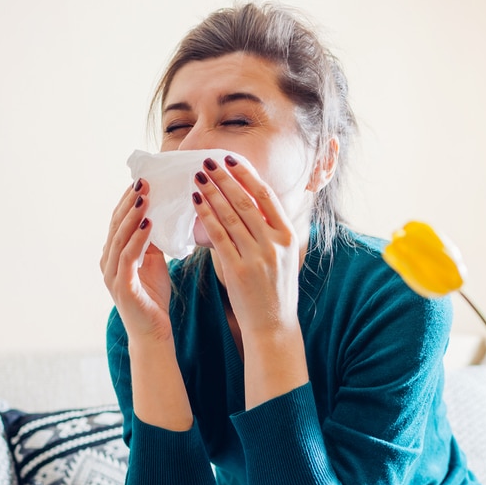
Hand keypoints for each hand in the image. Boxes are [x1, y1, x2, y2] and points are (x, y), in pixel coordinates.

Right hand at [100, 179, 171, 342]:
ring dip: (133, 215)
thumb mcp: (154, 262)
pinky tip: (148, 224)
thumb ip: (151, 241)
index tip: (142, 181)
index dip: (128, 201)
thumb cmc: (153, 298)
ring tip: (145, 197)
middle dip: (129, 202)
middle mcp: (108, 262)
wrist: (153, 332)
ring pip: (119, 238)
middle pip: (116, 225)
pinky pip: (127, 257)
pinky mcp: (122, 287)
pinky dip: (137, 238)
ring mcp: (112, 275)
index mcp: (113, 255)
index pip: (118, 221)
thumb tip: (158, 215)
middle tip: (143, 182)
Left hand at [192, 156, 301, 341]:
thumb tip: (251, 201)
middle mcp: (275, 244)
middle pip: (246, 202)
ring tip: (198, 177)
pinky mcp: (238, 271)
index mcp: (288, 236)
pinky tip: (197, 204)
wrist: (273, 325)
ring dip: (212, 193)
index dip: (247, 175)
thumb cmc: (274, 289)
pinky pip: (219, 238)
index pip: (266, 197)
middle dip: (225, 179)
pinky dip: (207, 218)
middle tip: (207, 161)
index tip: (231, 159)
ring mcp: (257, 257)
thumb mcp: (282, 256)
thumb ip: (270, 230)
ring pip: (231, 216)